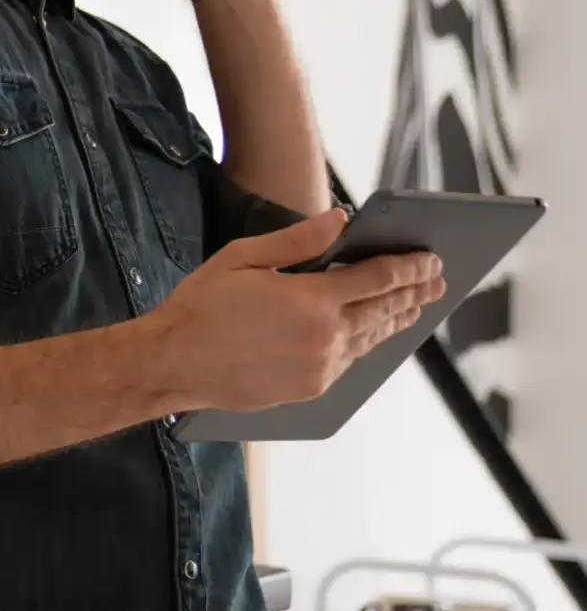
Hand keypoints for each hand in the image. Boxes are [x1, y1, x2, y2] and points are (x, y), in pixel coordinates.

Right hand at [149, 210, 447, 413]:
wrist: (173, 363)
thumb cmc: (201, 306)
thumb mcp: (243, 258)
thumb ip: (298, 241)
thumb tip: (340, 220)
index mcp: (311, 300)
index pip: (379, 277)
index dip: (409, 265)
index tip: (430, 257)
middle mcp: (325, 337)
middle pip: (385, 310)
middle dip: (414, 291)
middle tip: (436, 280)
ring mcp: (320, 367)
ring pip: (372, 338)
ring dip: (397, 319)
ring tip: (414, 305)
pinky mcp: (310, 389)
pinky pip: (350, 362)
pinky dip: (368, 342)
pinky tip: (373, 334)